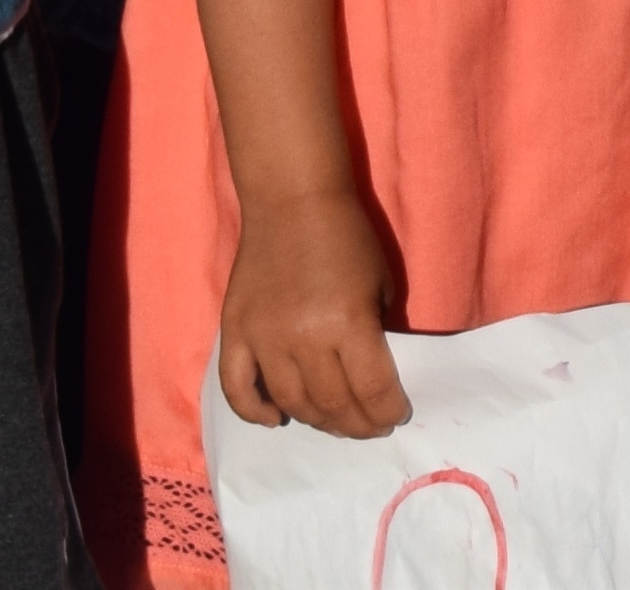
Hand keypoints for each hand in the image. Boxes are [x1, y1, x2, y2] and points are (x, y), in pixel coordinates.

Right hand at [214, 182, 412, 437]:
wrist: (293, 202)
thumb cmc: (347, 237)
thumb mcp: (380, 283)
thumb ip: (376, 333)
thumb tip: (374, 378)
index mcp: (346, 322)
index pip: (371, 389)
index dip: (386, 411)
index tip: (395, 416)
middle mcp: (302, 338)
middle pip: (331, 403)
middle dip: (357, 424)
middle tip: (370, 428)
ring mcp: (262, 338)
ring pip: (289, 401)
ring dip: (316, 421)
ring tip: (336, 423)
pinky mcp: (233, 332)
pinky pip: (236, 387)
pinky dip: (254, 411)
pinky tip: (275, 420)